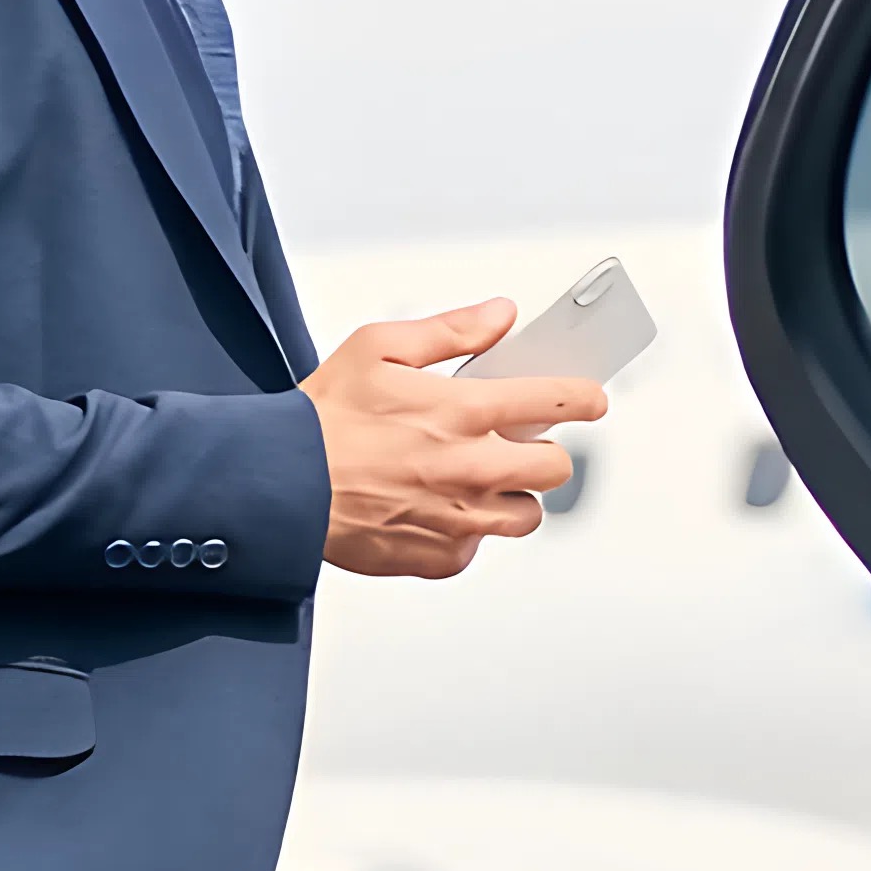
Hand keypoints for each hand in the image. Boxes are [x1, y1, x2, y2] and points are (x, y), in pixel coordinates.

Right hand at [302, 300, 609, 578]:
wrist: (280, 484)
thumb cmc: (322, 418)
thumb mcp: (380, 347)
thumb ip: (451, 331)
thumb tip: (499, 315)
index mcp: (463, 412)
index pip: (556, 402)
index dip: (584, 398)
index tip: (591, 399)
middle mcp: (471, 469)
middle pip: (556, 468)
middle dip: (546, 454)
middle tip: (521, 445)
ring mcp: (459, 517)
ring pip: (526, 515)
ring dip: (512, 497)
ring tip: (477, 482)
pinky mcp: (440, 556)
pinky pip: (478, 547)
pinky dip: (466, 531)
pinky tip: (436, 509)